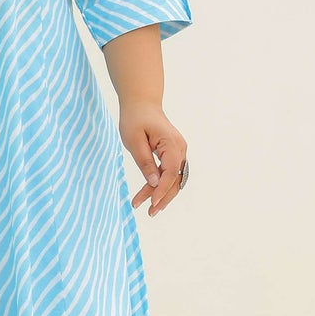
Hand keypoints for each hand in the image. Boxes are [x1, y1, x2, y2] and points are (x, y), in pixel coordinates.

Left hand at [119, 101, 187, 216]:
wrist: (141, 103)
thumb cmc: (135, 119)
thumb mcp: (134, 141)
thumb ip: (145, 162)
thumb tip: (154, 183)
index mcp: (172, 144)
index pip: (170, 173)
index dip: (161, 191)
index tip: (151, 204)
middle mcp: (180, 149)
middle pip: (175, 179)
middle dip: (163, 197)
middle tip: (150, 212)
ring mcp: (179, 151)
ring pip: (173, 178)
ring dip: (162, 194)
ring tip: (148, 209)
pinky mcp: (173, 153)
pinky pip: (170, 173)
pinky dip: (161, 185)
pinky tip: (151, 196)